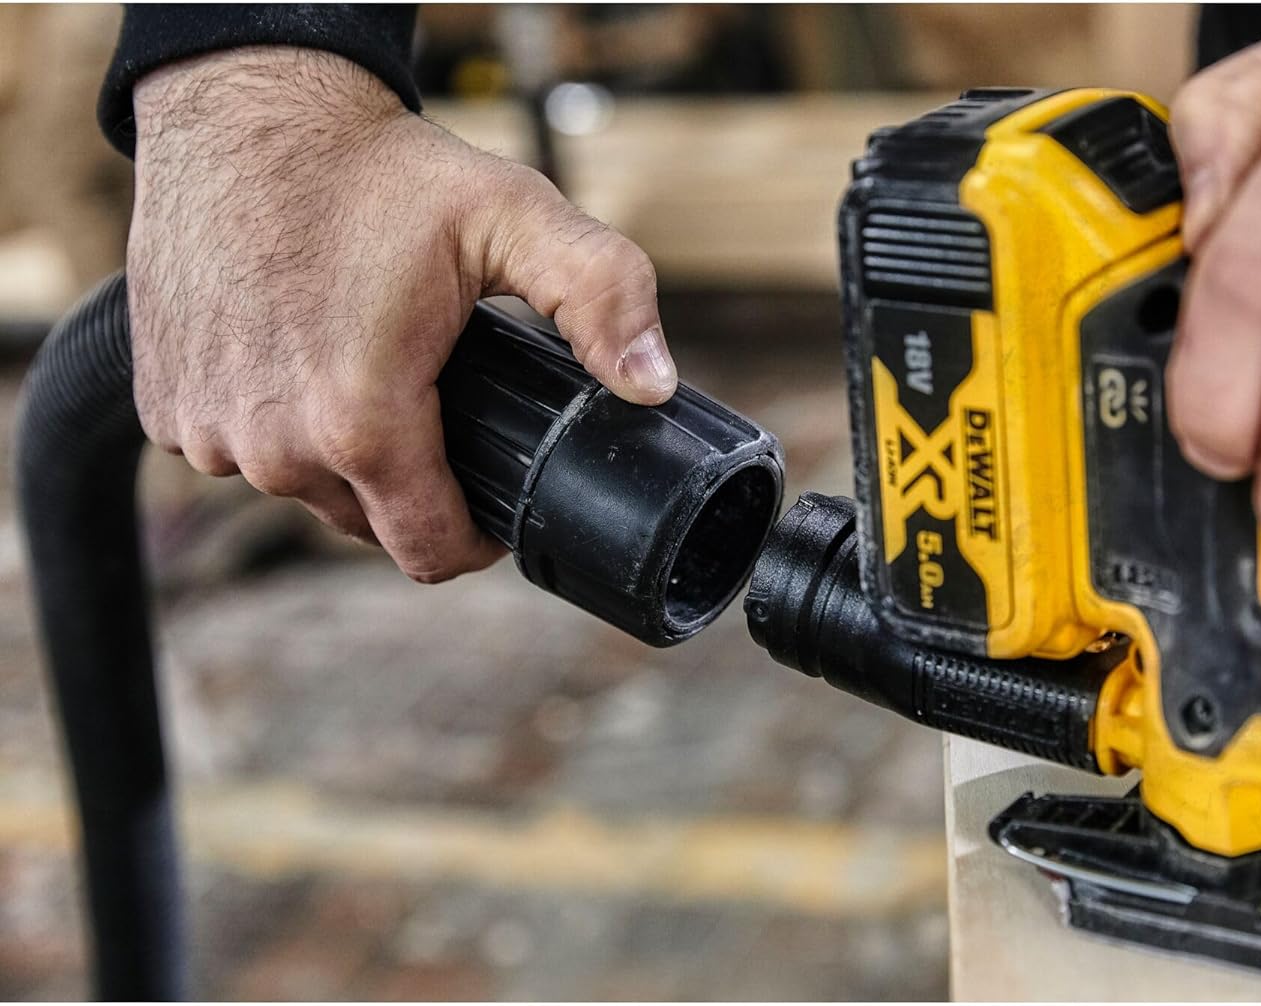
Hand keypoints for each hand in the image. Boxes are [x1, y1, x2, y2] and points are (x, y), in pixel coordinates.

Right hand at [129, 47, 676, 582]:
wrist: (245, 112)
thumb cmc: (379, 170)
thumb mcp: (514, 217)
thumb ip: (601, 297)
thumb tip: (653, 386)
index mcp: (360, 422)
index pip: (432, 554)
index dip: (479, 538)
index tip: (497, 499)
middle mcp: (272, 447)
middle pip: (369, 525)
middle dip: (416, 486)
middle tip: (441, 406)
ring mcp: (206, 432)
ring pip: (305, 491)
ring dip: (343, 456)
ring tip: (373, 373)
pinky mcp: (165, 407)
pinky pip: (240, 452)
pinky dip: (276, 424)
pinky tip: (299, 361)